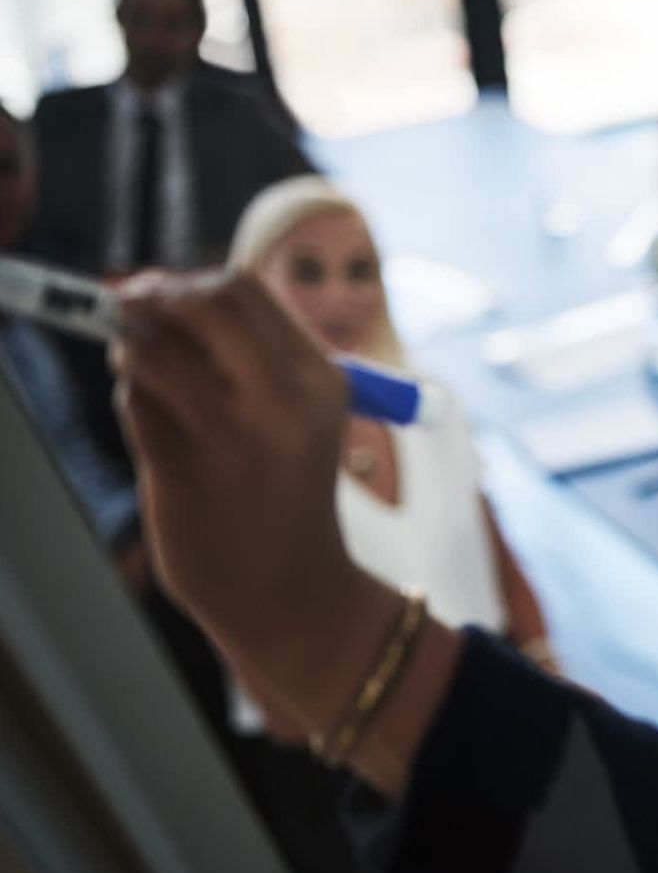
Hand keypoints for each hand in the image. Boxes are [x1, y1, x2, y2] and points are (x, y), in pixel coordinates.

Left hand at [109, 270, 394, 726]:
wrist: (293, 591)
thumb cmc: (285, 492)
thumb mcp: (298, 416)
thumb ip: (247, 357)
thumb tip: (153, 292)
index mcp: (319, 380)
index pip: (241, 289)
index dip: (184, 280)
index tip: (155, 291)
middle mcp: (283, 401)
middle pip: (200, 303)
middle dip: (149, 297)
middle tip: (123, 307)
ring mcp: (234, 438)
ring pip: (154, 352)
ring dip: (132, 352)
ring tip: (139, 372)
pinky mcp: (186, 473)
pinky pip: (136, 407)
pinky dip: (133, 402)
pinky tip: (153, 425)